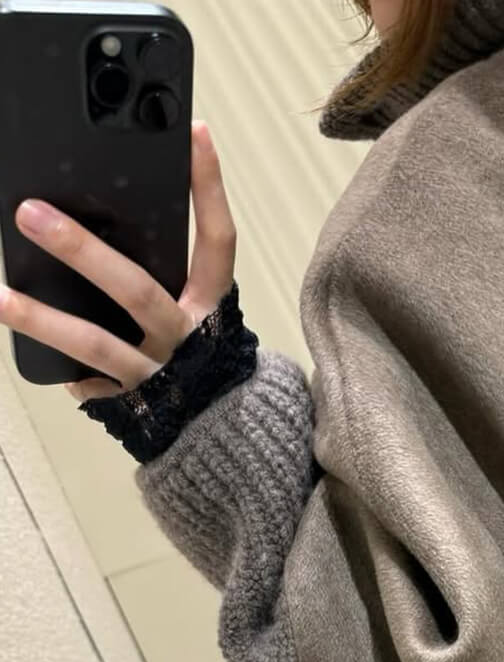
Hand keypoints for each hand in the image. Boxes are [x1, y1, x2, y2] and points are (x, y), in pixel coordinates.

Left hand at [0, 120, 235, 401]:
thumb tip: (98, 217)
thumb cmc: (200, 354)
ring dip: (42, 319)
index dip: (210, 189)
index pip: (218, 241)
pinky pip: (85, 382)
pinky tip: (27, 347)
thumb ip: (168, 270)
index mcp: (212, 305)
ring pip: (95, 344)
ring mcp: (157, 372)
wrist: (219, 430)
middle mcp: (187, 337)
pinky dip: (58, 366)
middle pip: (136, 290)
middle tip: (30, 213)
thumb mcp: (195, 305)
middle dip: (81, 250)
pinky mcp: (131, 402)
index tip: (195, 134)